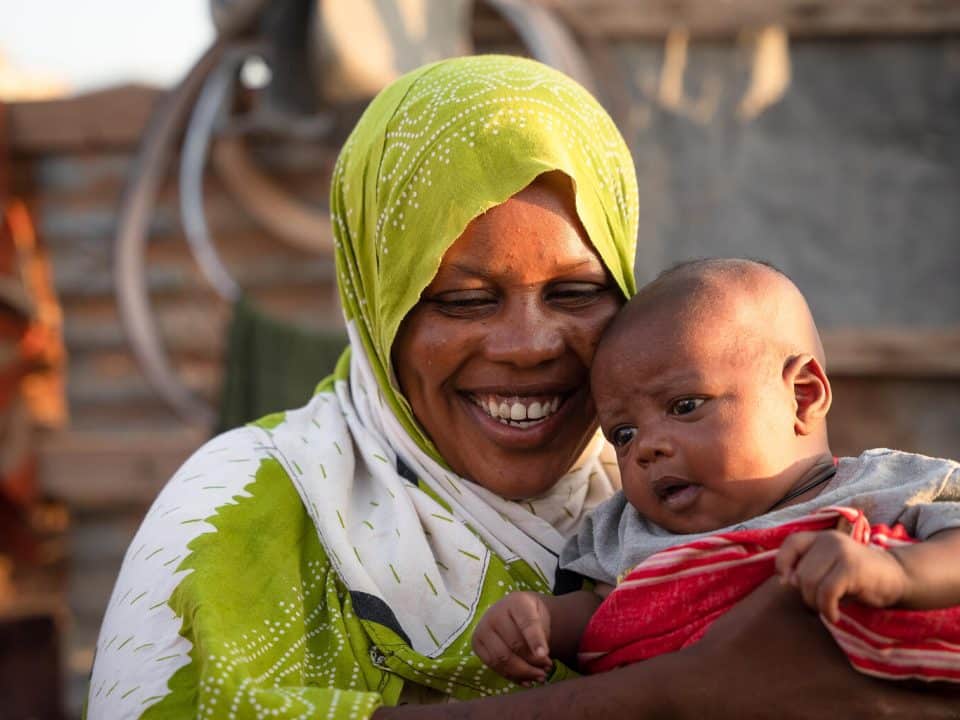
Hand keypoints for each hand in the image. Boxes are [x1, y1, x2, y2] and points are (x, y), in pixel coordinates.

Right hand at [472, 591, 551, 683]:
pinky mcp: (477, 644)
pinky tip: (526, 681)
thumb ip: (542, 636)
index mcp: (516, 602)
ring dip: (523, 673)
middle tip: (547, 669)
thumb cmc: (530, 615)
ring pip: (502, 659)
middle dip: (533, 661)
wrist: (513, 611)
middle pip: (514, 644)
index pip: (527, 623)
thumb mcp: (541, 618)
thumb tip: (542, 660)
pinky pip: (494, 666)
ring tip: (539, 677)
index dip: (535, 640)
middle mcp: (494, 613)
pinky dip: (512, 676)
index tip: (545, 655)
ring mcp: (482, 629)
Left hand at [776, 529, 906, 621]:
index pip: (790, 543)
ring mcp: (841, 551)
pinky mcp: (851, 567)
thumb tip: (785, 581)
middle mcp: (829, 539)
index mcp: (821, 537)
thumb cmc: (859, 578)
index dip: (783, 563)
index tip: (788, 583)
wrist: (899, 578)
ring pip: (810, 582)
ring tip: (828, 610)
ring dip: (815, 604)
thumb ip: (808, 570)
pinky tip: (834, 616)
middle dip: (806, 595)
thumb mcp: (830, 569)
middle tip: (820, 604)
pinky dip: (827, 609)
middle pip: (799, 572)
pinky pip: (826, 592)